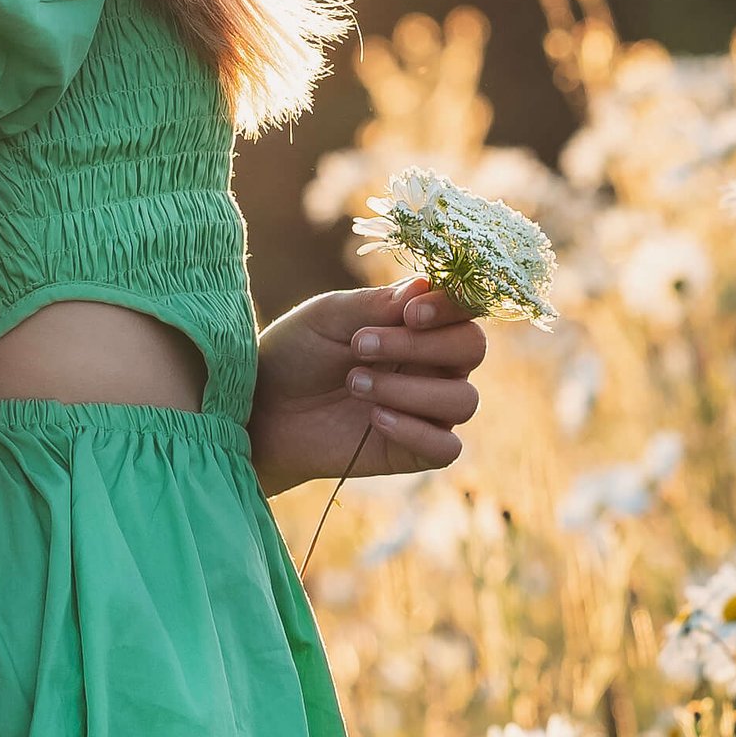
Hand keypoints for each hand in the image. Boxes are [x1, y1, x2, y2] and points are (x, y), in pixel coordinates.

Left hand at [247, 278, 488, 497]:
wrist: (262, 409)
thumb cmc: (296, 353)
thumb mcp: (327, 317)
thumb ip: (375, 304)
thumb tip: (424, 286)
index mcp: (417, 323)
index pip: (464, 307)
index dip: (450, 306)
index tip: (410, 313)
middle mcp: (432, 364)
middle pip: (473, 348)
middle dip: (422, 345)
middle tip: (361, 346)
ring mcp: (426, 409)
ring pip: (463, 400)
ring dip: (409, 389)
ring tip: (353, 383)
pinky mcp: (412, 450)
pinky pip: (446, 447)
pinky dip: (416, 431)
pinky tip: (374, 419)